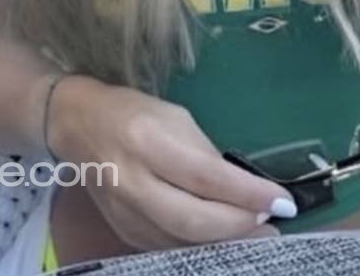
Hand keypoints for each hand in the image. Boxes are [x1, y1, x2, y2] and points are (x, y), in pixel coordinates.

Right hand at [48, 75, 298, 250]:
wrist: (78, 127)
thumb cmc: (134, 113)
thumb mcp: (175, 117)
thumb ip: (205, 154)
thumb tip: (241, 188)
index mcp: (149, 141)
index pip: (206, 176)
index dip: (247, 193)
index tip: (281, 200)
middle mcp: (133, 181)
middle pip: (193, 220)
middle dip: (240, 225)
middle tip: (273, 222)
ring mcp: (124, 213)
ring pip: (181, 242)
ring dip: (225, 242)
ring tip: (257, 233)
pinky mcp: (123, 232)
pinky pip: (167, 247)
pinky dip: (199, 247)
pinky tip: (222, 239)